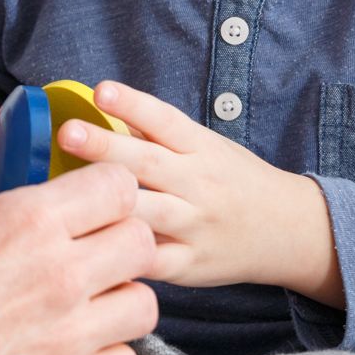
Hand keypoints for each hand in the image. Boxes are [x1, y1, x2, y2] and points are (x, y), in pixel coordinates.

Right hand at [0, 162, 157, 354]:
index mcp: (23, 219)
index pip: (116, 185)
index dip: (104, 191)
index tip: (85, 204)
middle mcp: (58, 272)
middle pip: (142, 241)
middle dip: (118, 241)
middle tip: (86, 254)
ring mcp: (68, 335)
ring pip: (144, 305)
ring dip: (117, 300)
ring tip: (81, 307)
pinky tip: (70, 352)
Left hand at [59, 81, 343, 303]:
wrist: (288, 229)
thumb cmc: (232, 180)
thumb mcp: (204, 147)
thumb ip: (156, 133)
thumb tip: (98, 108)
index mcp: (200, 149)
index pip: (165, 120)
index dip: (133, 104)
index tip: (101, 91)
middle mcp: (199, 184)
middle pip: (150, 162)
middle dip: (107, 146)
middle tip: (66, 132)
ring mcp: (196, 225)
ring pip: (152, 212)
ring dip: (113, 202)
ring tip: (71, 192)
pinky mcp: (192, 263)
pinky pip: (157, 261)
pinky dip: (128, 257)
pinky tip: (93, 251)